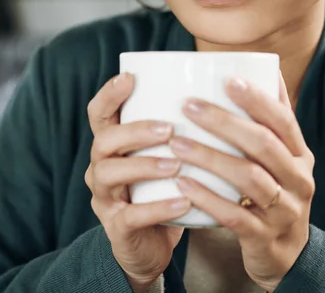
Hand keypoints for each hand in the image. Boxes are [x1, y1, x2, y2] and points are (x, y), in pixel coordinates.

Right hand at [85, 73, 191, 292]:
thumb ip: (179, 132)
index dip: (109, 94)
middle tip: (168, 129)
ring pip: (109, 174)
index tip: (130, 77)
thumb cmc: (165, 191)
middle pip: (103, 140)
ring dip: (143, 165)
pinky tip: (183, 203)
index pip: (99, 113)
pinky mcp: (117, 228)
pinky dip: (157, 208)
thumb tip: (225, 94)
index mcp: (112, 146)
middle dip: (134, 131)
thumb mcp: (166, 158)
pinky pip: (131, 216)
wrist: (153, 246)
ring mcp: (105, 199)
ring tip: (176, 164)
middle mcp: (101, 167)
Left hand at [170, 74, 314, 291]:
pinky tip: (183, 183)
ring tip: (176, 143)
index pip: (282, 120)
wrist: (286, 255)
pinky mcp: (264, 237)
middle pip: (263, 145)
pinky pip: (234, 215)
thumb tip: (268, 69)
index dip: (257, 99)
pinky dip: (207, 198)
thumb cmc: (274, 194)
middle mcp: (298, 180)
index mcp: (300, 155)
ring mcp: (284, 210)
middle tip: (188, 106)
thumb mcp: (282, 160)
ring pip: (248, 178)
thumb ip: (273, 121)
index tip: (227, 79)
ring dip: (210, 157)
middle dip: (224, 122)